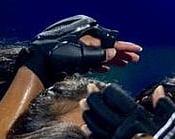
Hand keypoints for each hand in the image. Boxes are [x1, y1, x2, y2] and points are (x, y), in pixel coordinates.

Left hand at [19, 15, 141, 85]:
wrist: (37, 63)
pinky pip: (91, 60)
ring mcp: (78, 49)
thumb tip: (113, 54)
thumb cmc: (55, 55)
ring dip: (113, 60)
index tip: (137, 50)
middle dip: (121, 54)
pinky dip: (100, 64)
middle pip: (107, 48)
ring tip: (125, 64)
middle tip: (135, 59)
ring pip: (100, 54)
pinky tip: (107, 68)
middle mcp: (84, 40)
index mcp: (87, 34)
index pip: (111, 42)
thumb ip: (98, 55)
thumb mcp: (79, 55)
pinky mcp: (73, 58)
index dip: (125, 47)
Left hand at [82, 84, 174, 138]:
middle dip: (93, 97)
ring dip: (88, 113)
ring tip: (85, 106)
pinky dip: (89, 133)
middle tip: (90, 91)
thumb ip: (162, 102)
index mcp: (136, 116)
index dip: (107, 90)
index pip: (113, 96)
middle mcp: (122, 127)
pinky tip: (86, 127)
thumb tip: (159, 89)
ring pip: (94, 123)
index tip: (105, 87)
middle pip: (99, 107)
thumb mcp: (171, 119)